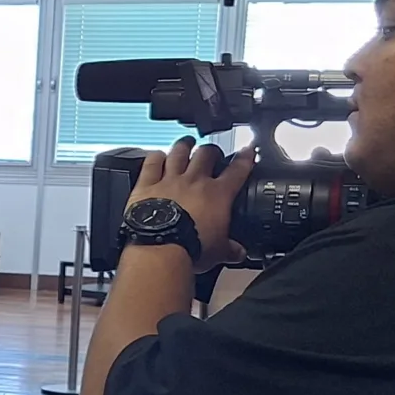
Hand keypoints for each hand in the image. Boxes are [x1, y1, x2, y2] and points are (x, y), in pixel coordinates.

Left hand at [131, 138, 252, 266]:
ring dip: (185, 145)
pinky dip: (155, 156)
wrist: (161, 248)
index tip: (248, 152)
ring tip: (187, 142)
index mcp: (218, 195)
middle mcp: (194, 181)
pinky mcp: (146, 185)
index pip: (237, 171)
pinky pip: (151, 163)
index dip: (245, 159)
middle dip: (212, 150)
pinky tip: (157, 154)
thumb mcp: (218, 252)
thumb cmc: (190, 249)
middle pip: (207, 154)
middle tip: (213, 153)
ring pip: (179, 152)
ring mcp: (170, 180)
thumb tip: (239, 253)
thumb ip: (230, 249)